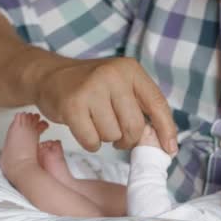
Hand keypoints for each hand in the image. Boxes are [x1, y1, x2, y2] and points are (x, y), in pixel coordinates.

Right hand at [36, 57, 177, 153]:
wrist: (49, 76)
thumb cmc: (92, 88)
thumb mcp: (121, 87)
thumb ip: (142, 109)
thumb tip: (165, 144)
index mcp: (131, 70)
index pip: (157, 104)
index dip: (166, 130)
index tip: (171, 149)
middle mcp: (113, 75)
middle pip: (135, 126)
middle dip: (128, 139)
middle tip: (118, 134)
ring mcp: (92, 88)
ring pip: (113, 136)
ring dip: (106, 138)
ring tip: (96, 123)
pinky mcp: (72, 105)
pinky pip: (92, 141)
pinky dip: (90, 143)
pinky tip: (84, 128)